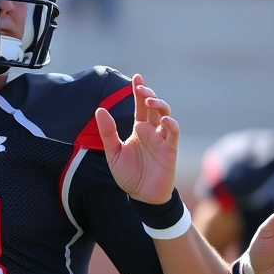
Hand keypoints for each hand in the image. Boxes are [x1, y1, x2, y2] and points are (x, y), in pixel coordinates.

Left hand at [95, 74, 177, 203]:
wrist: (141, 197)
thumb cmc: (129, 174)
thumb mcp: (113, 152)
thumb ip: (107, 132)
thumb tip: (100, 109)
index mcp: (140, 129)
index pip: (140, 106)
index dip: (139, 91)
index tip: (136, 77)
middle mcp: (152, 131)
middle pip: (154, 107)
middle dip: (149, 94)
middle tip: (140, 87)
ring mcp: (162, 140)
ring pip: (166, 115)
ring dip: (160, 105)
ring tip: (149, 100)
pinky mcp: (170, 151)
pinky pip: (173, 134)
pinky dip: (171, 124)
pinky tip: (163, 119)